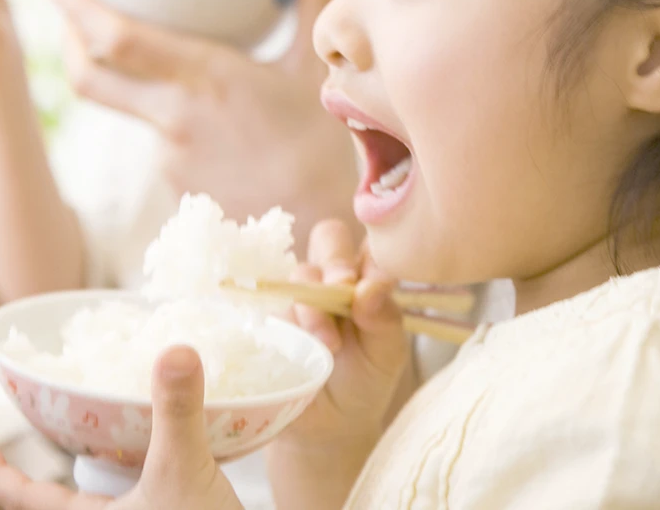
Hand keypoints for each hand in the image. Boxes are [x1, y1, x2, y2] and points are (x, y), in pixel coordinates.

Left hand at [0, 346, 242, 509]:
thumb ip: (177, 413)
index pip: (26, 500)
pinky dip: (143, 471)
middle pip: (63, 502)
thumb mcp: (183, 474)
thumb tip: (174, 351)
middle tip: (53, 424)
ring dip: (102, 469)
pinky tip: (166, 448)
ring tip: (107, 431)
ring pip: (104, 501)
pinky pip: (142, 499)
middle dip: (54, 469)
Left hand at [43, 0, 359, 247]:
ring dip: (128, 84)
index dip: (76, 9)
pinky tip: (207, 126)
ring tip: (161, 69)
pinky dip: (167, 122)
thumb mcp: (315, 65)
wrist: (321, 225)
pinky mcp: (173, 187)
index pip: (118, 38)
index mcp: (206, 77)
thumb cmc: (324, 141)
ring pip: (128, 109)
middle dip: (68, 42)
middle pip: (89, 78)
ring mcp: (168, 157)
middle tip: (70, 18)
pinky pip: (157, 142)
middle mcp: (175, 116)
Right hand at [264, 219, 409, 508]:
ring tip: (329, 344)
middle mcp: (333, 276)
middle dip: (335, 260)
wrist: (328, 424)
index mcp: (367, 277)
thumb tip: (370, 288)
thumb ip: (385, 319)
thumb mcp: (387, 354)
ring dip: (315, 306)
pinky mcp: (272, 316)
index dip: (374, 254)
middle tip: (343, 288)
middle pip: (328, 236)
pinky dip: (288, 323)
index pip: (371, 244)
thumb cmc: (365, 379)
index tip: (375, 282)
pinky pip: (273, 305)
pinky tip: (298, 347)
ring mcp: (300, 293)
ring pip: (300, 273)